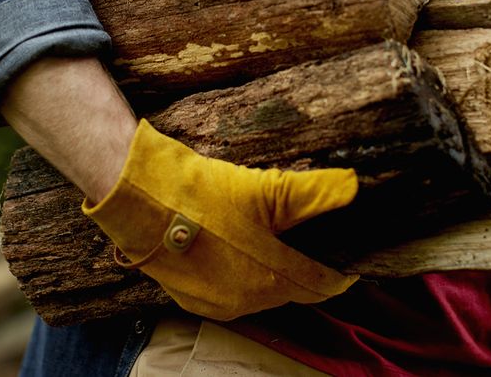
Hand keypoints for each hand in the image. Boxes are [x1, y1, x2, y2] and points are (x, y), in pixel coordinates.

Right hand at [83, 119, 358, 320]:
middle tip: (308, 239)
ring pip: (260, 290)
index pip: (321, 285)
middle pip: (291, 288)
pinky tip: (235, 246)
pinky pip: (230, 290)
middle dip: (303, 267)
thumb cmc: (200, 195)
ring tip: (270, 239)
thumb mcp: (263, 188)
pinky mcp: (191, 298)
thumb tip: (352, 187)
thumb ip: (312, 193)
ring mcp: (216, 303)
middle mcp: (247, 301)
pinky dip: (240, 273)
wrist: (138, 201)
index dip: (339, 272)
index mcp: (271, 279)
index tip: (351, 259)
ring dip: (270, 270)